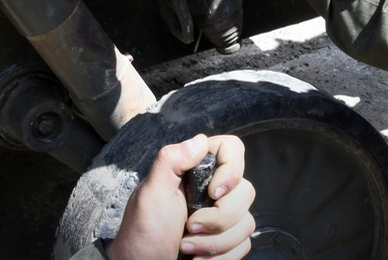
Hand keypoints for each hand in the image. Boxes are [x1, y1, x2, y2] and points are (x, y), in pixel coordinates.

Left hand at [106, 134, 254, 259]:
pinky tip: (197, 258)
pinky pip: (244, 245)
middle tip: (189, 227)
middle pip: (246, 191)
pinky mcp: (227, 243)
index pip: (232, 149)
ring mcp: (221, 218)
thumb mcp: (150, 195)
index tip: (213, 193)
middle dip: (219, 219)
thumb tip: (200, 140)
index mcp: (195, 172)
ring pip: (247, 222)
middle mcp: (211, 191)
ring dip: (216, 243)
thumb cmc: (140, 236)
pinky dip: (220, 257)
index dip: (232, 170)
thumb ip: (170, 161)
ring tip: (186, 247)